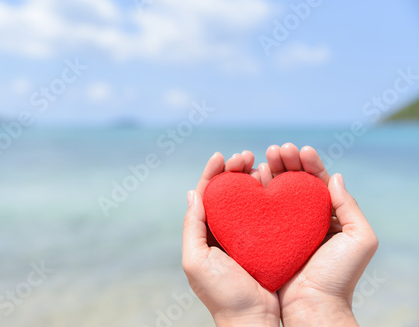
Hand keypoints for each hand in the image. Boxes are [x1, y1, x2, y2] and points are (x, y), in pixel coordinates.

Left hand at [182, 151, 279, 326]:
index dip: (213, 173)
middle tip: (245, 156)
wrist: (254, 320)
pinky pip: (266, 212)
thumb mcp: (196, 261)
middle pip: (227, 192)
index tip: (222, 156)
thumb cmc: (223, 294)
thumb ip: (192, 227)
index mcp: (205, 234)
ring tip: (260, 162)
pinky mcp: (267, 241)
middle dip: (233, 170)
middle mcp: (224, 232)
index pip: (206, 195)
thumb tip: (193, 193)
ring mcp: (246, 236)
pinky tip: (274, 182)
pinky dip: (269, 194)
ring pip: (247, 198)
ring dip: (251, 177)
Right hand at [259, 143, 378, 326]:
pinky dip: (258, 191)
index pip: (318, 182)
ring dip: (272, 170)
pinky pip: (262, 208)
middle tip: (277, 149)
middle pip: (296, 182)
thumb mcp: (359, 239)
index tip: (300, 150)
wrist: (312, 306)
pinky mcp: (267, 235)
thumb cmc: (338, 276)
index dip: (309, 163)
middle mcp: (306, 219)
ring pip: (277, 191)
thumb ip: (350, 206)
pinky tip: (254, 177)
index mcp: (328, 217)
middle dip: (287, 162)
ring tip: (265, 157)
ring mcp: (285, 226)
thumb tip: (335, 177)